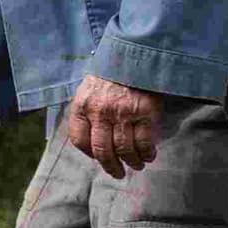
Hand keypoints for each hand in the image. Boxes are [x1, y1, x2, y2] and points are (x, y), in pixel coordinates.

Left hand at [60, 75, 178, 178]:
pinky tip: (148, 155)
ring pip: (124, 149)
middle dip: (111, 167)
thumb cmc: (111, 75)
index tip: (99, 158)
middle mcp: (100, 111)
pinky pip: (144, 142)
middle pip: (102, 150)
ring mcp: (123, 112)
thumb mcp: (88, 90)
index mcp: (82, 105)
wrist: (135, 54)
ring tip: (136, 165)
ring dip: (131, 162)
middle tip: (118, 173)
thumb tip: (91, 144)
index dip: (89, 154)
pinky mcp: (144, 112)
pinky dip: (146, 153)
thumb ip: (86, 113)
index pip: (79, 140)